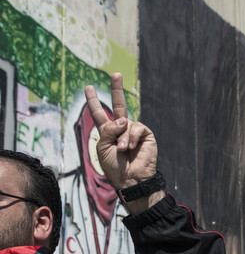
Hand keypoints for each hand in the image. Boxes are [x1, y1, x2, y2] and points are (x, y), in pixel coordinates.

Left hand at [84, 73, 157, 190]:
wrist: (131, 179)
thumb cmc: (115, 167)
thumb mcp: (102, 147)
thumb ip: (108, 130)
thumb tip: (124, 119)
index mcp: (108, 132)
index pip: (99, 113)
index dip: (93, 101)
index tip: (88, 87)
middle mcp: (121, 129)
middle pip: (118, 105)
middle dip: (116, 89)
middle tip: (115, 73)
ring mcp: (134, 131)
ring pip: (125, 122)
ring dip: (122, 137)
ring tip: (123, 150)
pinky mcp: (146, 135)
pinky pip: (136, 127)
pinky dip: (131, 137)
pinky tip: (131, 148)